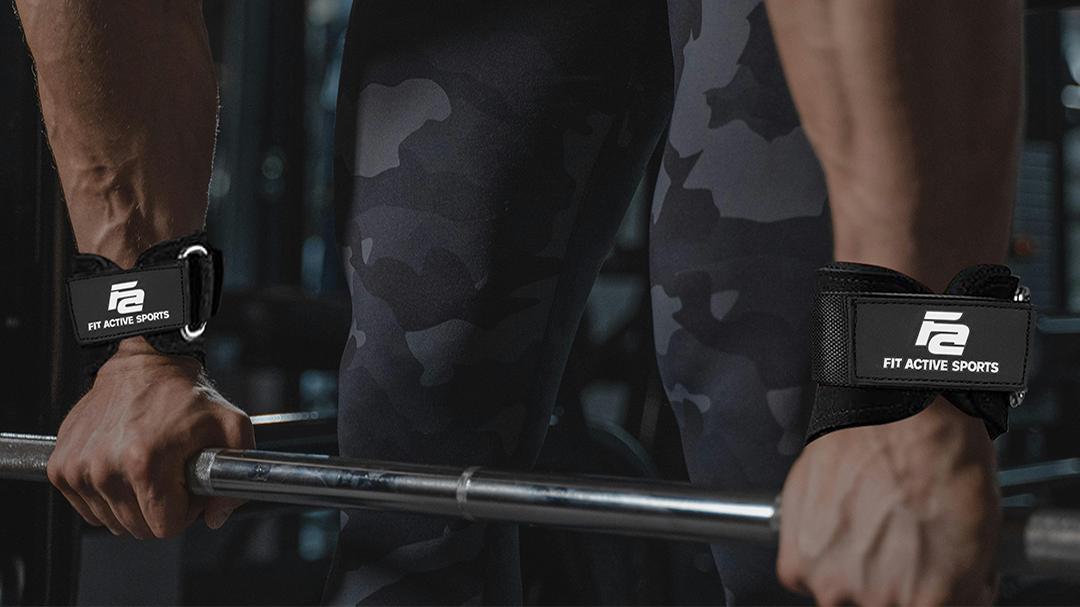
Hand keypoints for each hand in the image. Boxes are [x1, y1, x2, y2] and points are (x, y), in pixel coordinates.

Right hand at [47, 339, 253, 537]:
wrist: (146, 364)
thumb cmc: (186, 395)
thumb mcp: (232, 426)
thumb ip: (237, 475)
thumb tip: (217, 516)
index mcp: (146, 462)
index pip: (165, 527)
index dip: (185, 510)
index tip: (186, 486)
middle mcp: (105, 468)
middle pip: (138, 528)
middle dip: (160, 508)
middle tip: (170, 475)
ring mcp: (78, 469)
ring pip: (112, 522)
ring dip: (132, 502)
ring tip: (147, 467)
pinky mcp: (60, 467)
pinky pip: (87, 508)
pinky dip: (107, 495)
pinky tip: (123, 466)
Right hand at [777, 397, 999, 604]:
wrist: (891, 410)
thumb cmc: (938, 455)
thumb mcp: (982, 532)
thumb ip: (965, 584)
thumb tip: (958, 597)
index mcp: (931, 602)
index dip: (927, 600)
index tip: (920, 588)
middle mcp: (878, 601)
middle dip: (888, 590)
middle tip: (893, 552)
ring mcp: (832, 582)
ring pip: (839, 598)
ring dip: (848, 575)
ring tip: (862, 532)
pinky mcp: (797, 560)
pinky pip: (801, 577)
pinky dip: (813, 558)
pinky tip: (833, 527)